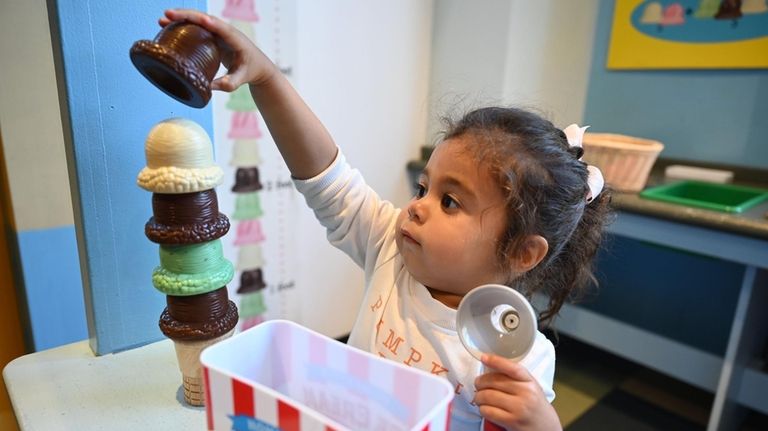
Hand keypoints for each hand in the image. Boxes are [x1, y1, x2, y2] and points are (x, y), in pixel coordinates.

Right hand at [158, 9, 276, 90]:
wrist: (258, 67)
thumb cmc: (250, 72)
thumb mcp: (240, 79)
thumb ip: (229, 84)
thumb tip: (209, 88)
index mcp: (235, 39)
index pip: (220, 28)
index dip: (208, 23)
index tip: (196, 20)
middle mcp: (226, 31)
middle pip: (205, 19)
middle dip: (186, 16)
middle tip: (167, 15)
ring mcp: (219, 32)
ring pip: (198, 21)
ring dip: (181, 18)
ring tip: (163, 19)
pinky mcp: (213, 36)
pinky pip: (197, 27)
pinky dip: (184, 26)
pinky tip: (169, 27)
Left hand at [474, 354, 561, 430]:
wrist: (546, 428)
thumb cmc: (535, 406)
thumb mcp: (531, 387)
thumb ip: (515, 378)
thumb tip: (490, 368)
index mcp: (530, 382)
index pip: (512, 368)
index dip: (496, 361)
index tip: (484, 358)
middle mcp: (526, 393)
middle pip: (495, 381)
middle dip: (480, 382)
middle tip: (477, 384)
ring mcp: (519, 408)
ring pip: (488, 396)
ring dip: (479, 397)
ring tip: (479, 398)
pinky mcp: (512, 422)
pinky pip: (488, 411)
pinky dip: (482, 409)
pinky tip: (484, 408)